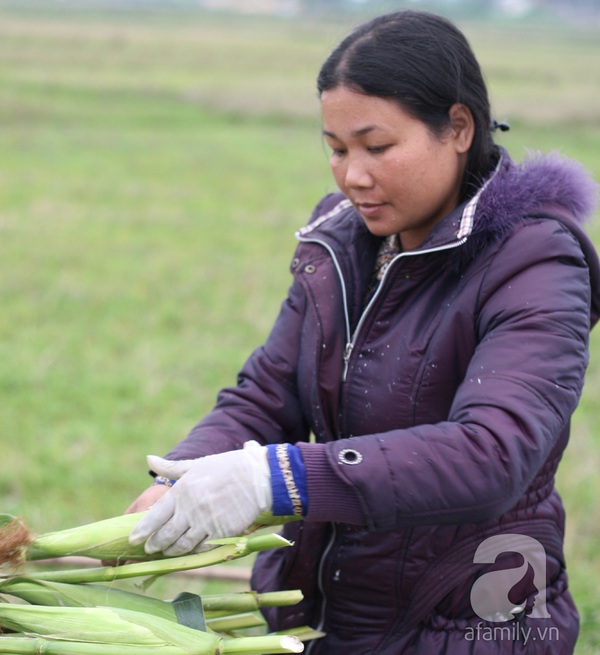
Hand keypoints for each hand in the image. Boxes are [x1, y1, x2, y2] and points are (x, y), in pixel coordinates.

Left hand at [128, 441, 271, 555]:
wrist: (258, 478)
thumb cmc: (226, 468)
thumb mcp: (197, 465)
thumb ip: (171, 468)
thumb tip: (149, 459)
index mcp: (182, 490)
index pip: (155, 516)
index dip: (143, 531)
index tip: (134, 540)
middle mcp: (191, 509)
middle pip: (165, 535)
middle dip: (155, 545)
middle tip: (150, 549)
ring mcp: (206, 523)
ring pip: (181, 546)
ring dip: (171, 551)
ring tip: (167, 552)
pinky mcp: (221, 533)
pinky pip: (201, 549)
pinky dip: (193, 552)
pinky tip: (189, 552)